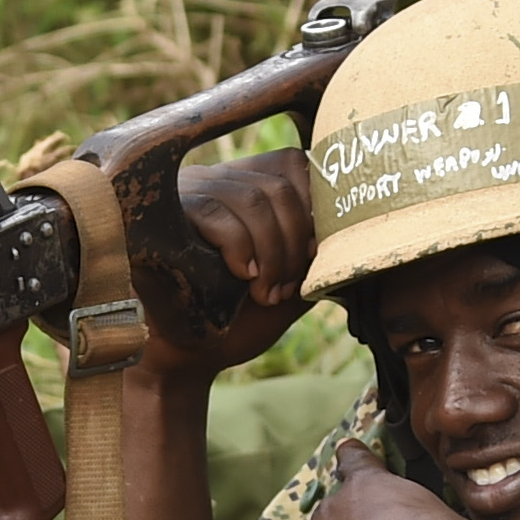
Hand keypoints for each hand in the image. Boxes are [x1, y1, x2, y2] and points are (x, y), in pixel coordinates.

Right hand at [133, 153, 320, 382]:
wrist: (189, 356)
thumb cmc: (239, 319)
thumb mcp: (291, 279)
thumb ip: (317, 249)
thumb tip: (355, 226)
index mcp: (247, 185)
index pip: (292, 163)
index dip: (312, 206)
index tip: (311, 256)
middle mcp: (216, 178)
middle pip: (278, 185)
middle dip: (293, 244)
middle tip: (285, 289)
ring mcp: (188, 191)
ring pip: (253, 199)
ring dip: (271, 254)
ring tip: (265, 292)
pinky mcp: (165, 214)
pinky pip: (218, 215)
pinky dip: (241, 249)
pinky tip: (241, 277)